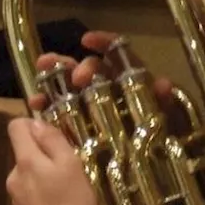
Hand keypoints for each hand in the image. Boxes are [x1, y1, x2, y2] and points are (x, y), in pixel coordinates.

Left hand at [6, 118, 101, 204]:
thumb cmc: (74, 204)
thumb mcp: (72, 165)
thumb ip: (53, 141)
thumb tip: (37, 123)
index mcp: (25, 161)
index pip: (16, 127)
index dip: (33, 122)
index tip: (53, 129)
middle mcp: (14, 176)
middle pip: (25, 153)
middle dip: (46, 154)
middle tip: (72, 166)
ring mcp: (16, 198)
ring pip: (30, 175)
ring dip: (47, 176)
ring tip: (71, 190)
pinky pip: (33, 195)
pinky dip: (46, 195)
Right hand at [29, 31, 176, 124]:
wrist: (153, 164)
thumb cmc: (163, 136)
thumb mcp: (167, 118)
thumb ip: (163, 100)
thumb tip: (163, 83)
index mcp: (131, 80)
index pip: (118, 54)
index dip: (104, 43)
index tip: (86, 40)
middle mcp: (108, 87)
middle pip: (90, 68)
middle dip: (79, 66)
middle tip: (77, 79)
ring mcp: (90, 103)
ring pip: (69, 82)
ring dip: (54, 73)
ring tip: (42, 68)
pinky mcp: (76, 121)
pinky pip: (58, 108)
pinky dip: (46, 103)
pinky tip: (37, 102)